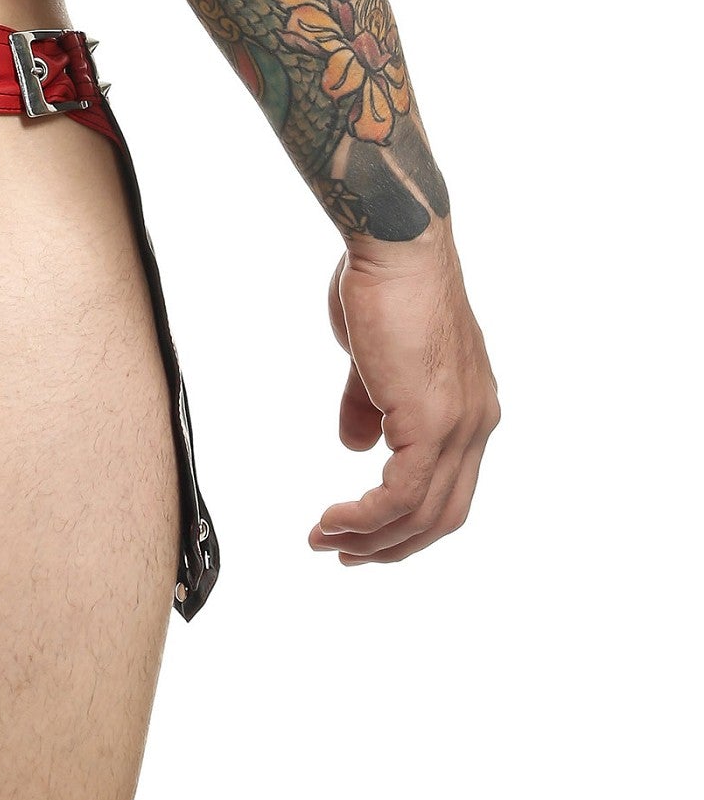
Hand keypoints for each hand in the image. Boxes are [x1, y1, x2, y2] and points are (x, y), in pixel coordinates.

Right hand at [308, 220, 498, 565]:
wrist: (397, 246)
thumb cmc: (384, 285)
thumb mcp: (376, 358)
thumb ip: (369, 404)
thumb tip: (356, 446)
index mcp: (469, 409)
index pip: (448, 488)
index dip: (405, 521)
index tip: (359, 531)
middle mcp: (475, 423)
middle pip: (442, 514)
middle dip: (391, 545)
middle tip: (343, 553)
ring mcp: (460, 424)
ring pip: (423, 512)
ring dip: (371, 537)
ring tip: (325, 539)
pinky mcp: (432, 419)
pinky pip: (403, 492)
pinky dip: (368, 516)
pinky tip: (336, 519)